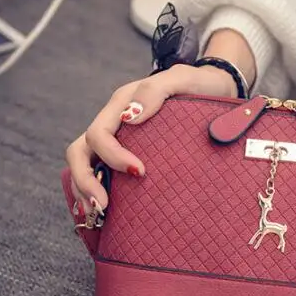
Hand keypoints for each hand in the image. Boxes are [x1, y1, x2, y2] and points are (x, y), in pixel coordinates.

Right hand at [65, 63, 236, 214]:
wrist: (215, 88)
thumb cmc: (199, 84)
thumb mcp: (182, 79)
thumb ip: (155, 91)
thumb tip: (132, 118)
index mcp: (122, 102)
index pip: (100, 134)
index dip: (112, 156)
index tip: (139, 172)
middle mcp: (115, 120)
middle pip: (80, 151)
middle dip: (85, 180)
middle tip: (103, 206)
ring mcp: (119, 137)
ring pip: (85, 164)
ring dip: (85, 190)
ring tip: (98, 215)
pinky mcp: (128, 152)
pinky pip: (100, 171)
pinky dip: (96, 191)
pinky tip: (106, 213)